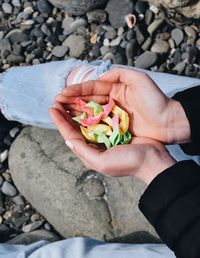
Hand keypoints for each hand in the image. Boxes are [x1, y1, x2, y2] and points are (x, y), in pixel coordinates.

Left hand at [49, 102, 175, 184]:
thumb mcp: (102, 162)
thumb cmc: (128, 163)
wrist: (152, 160)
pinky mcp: (116, 128)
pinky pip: (100, 116)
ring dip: (78, 109)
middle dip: (66, 113)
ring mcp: (106, 135)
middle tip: (58, 100)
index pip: (70, 135)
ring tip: (69, 97)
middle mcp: (95, 143)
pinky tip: (88, 100)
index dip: (60, 122)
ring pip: (87, 120)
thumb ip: (83, 151)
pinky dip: (93, 109)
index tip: (51, 108)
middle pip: (76, 126)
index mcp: (90, 152)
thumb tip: (67, 140)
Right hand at [57, 68, 189, 143]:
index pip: (92, 88)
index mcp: (116, 88)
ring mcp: (112, 114)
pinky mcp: (115, 127)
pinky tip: (73, 124)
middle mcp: (112, 100)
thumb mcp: (139, 79)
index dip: (76, 91)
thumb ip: (119, 73)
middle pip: (87, 100)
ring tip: (59, 113)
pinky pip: (97, 124)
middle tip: (55, 104)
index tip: (62, 94)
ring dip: (74, 112)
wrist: (168, 122)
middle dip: (71, 101)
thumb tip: (100, 76)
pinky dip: (85, 123)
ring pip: (89, 112)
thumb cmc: (155, 100)